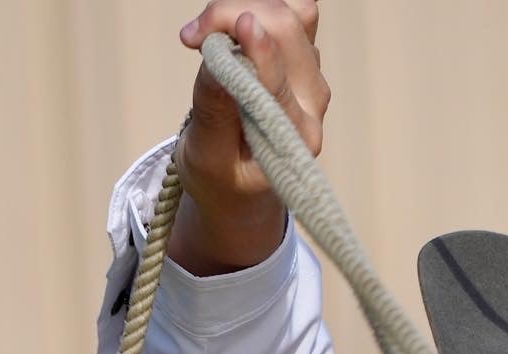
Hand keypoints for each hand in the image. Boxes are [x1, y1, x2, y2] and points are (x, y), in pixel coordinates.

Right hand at [169, 3, 328, 274]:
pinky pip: (291, 12)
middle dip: (235, 16)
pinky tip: (228, 28)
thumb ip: (214, 112)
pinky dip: (255, 7)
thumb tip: (215, 60)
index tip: (242, 23)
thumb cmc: (222, 173)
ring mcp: (312, 77)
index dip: (261, 51)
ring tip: (206, 34)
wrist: (241, 181)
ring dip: (242, 9)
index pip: (280, 85)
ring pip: (291, 14)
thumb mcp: (208, 155)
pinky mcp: (304, 56)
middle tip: (193, 36)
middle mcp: (313, 106)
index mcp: (295, 140)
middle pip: (288, 32)